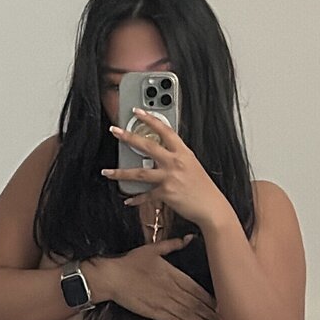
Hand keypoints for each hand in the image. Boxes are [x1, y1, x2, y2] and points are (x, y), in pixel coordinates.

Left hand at [101, 108, 229, 228]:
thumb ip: (177, 157)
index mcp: (183, 152)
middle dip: (128, 137)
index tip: (138, 111)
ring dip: (120, 172)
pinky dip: (136, 199)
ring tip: (107, 172)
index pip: (165, 130)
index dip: (150, 119)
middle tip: (115, 131)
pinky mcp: (166, 193)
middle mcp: (175, 162)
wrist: (212, 207)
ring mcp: (169, 177)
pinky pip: (146, 195)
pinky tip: (129, 200)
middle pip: (147, 146)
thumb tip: (160, 153)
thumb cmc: (203, 188)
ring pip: (139, 172)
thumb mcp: (193, 165)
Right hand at [101, 236, 222, 319]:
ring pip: (188, 315)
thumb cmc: (131, 261)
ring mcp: (163, 303)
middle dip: (211, 315)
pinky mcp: (153, 312)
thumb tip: (189, 238)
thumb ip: (173, 244)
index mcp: (173, 274)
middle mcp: (171, 290)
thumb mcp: (153, 248)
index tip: (224, 305)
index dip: (211, 299)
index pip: (197, 289)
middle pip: (196, 305)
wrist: (112, 277)